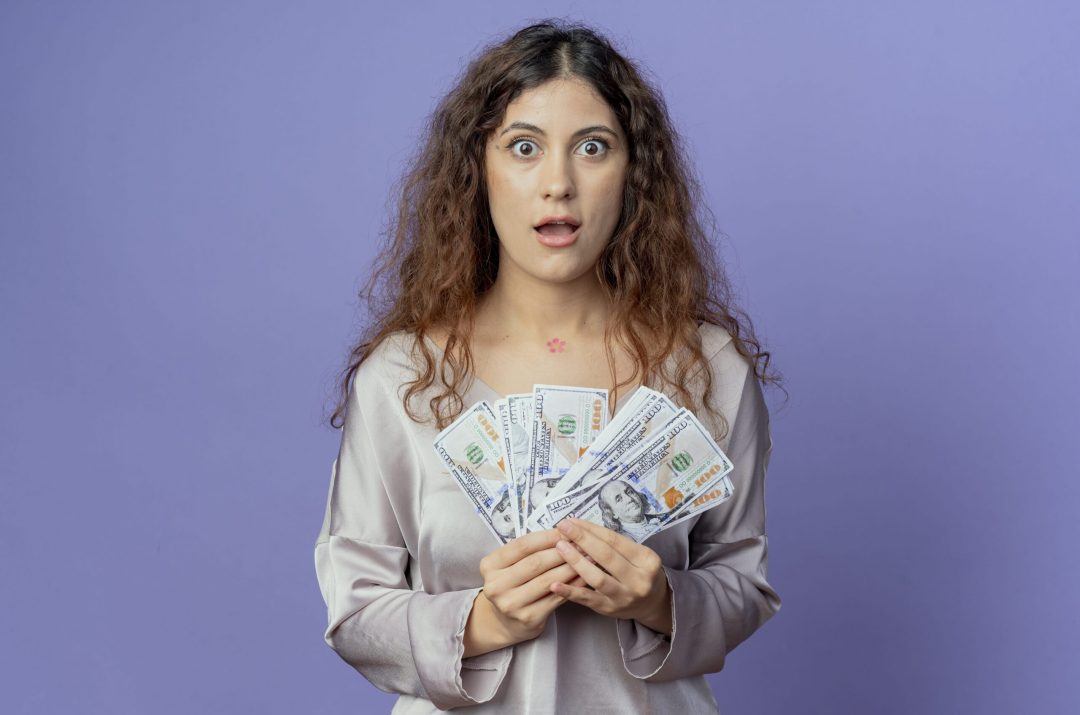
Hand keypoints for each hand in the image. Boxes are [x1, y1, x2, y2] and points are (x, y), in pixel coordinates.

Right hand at [469, 529, 584, 649]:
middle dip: (562, 551)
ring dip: (570, 567)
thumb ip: (530, 551)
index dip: (547, 537)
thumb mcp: (510, 565)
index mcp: (490, 565)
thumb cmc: (513, 585)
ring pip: (548, 580)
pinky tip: (584, 578)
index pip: (522, 545)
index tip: (566, 531)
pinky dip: (572, 586)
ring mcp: (511, 604)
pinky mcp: (528, 618)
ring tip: (587, 558)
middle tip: (582, 543)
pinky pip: (556, 598)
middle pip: (536, 562)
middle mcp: (496, 585)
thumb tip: (564, 534)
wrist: (505, 622)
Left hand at [548, 518, 672, 634]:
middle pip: (606, 556)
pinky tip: (555, 584)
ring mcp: (624, 597)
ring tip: (559, 547)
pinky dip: (570, 592)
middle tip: (563, 527)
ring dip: (576, 561)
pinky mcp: (609, 609)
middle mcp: (638, 580)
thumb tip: (581, 528)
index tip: (572, 521)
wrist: (652, 603)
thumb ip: (613, 544)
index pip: (615, 540)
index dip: (591, 529)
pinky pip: (587, 599)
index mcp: (647, 560)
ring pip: (597, 578)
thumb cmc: (639, 572)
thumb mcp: (637, 555)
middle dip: (582, 539)